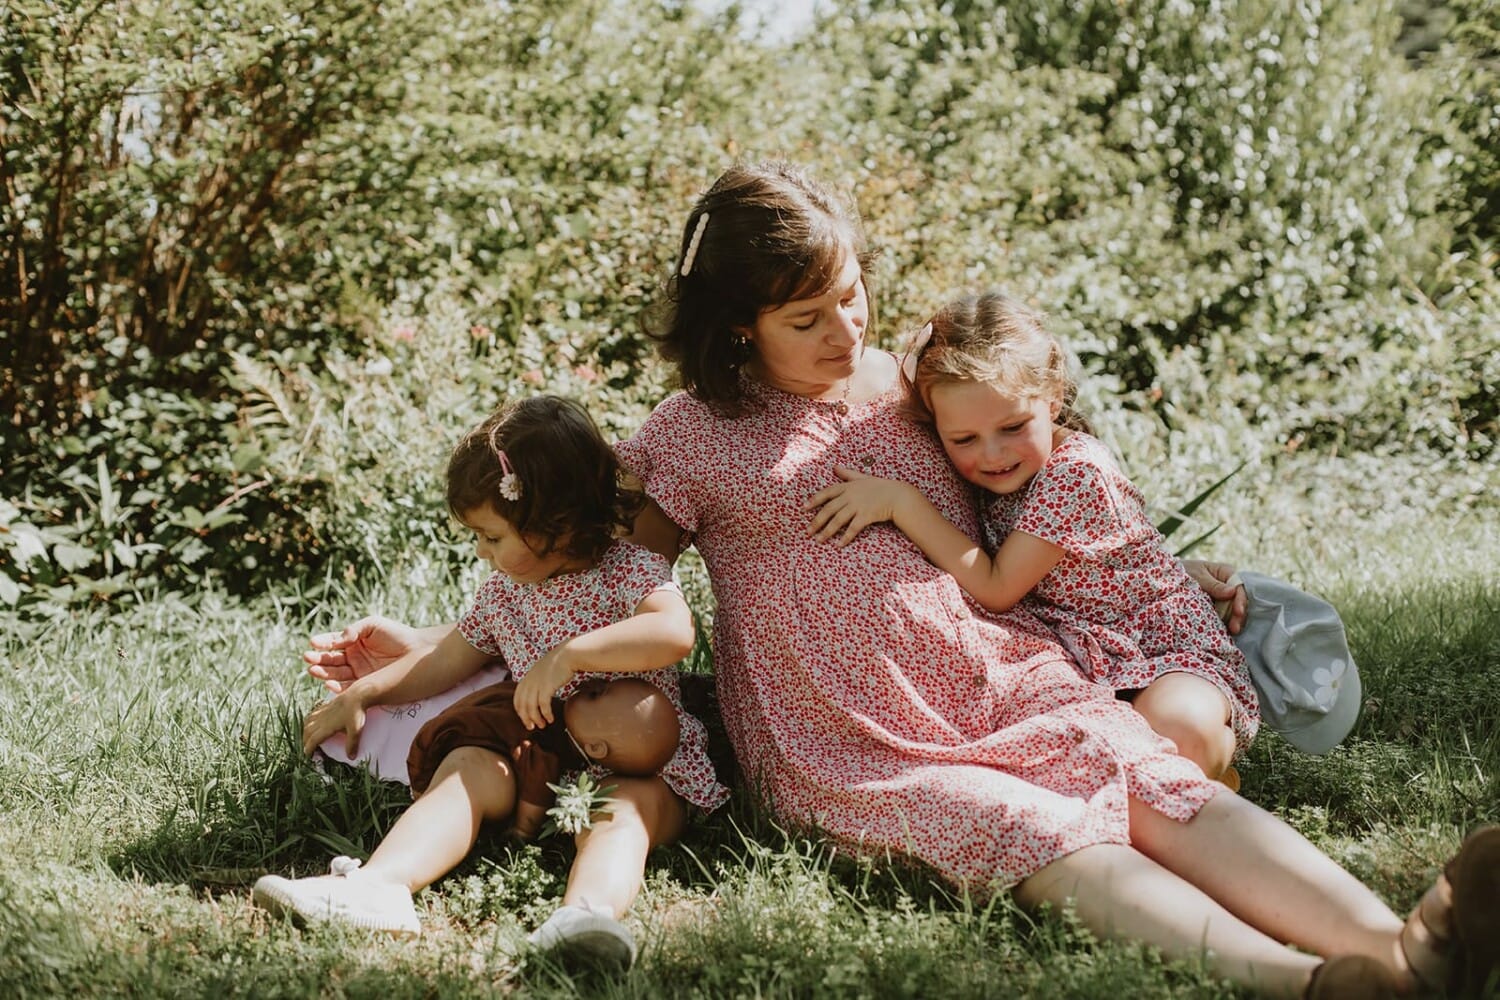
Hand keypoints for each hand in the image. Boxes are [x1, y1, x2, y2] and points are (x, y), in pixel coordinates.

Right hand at [302, 615, 424, 692]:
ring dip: (323, 673)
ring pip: (335, 674)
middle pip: (330, 660)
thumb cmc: (397, 634)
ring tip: (313, 670)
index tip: (313, 642)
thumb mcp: (373, 625)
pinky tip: (329, 683)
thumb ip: (354, 630)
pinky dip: (337, 687)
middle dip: (318, 659)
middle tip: (308, 658)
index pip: (332, 643)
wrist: (418, 650)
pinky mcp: (365, 685)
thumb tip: (336, 639)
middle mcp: (352, 658)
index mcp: (352, 642)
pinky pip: (347, 688)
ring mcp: (357, 672)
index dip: (322, 643)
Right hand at [302, 690, 368, 756]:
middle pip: (307, 731)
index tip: (308, 755)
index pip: (313, 740)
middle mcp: (322, 719)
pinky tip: (314, 721)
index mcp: (326, 727)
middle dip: (305, 741)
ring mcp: (323, 711)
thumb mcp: (356, 730)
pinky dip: (310, 719)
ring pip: (308, 721)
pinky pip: (313, 713)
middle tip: (308, 748)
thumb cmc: (357, 713)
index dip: (309, 748)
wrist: (358, 694)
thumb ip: (352, 744)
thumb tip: (351, 758)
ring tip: (308, 736)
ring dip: (306, 730)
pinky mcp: (327, 704)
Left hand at [513, 645, 576, 728]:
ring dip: (537, 719)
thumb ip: (535, 682)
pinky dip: (546, 714)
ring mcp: (537, 684)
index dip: (520, 712)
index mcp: (526, 679)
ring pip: (532, 707)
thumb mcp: (541, 673)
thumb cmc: (557, 665)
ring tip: (542, 725)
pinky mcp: (547, 686)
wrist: (567, 655)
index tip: (526, 720)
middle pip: (522, 706)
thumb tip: (536, 696)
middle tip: (532, 727)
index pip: (517, 700)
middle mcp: (529, 682)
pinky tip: (550, 719)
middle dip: (526, 719)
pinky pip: (544, 705)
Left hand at [804, 467, 916, 545]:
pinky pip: (852, 529)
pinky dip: (844, 538)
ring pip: (837, 520)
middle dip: (816, 522)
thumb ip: (847, 474)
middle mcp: (850, 496)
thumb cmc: (880, 487)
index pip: (826, 493)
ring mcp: (858, 506)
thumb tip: (835, 467)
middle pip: (828, 510)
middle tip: (807, 532)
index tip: (803, 509)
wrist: (898, 496)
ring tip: (818, 541)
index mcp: (847, 486)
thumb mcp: (862, 477)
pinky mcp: (866, 516)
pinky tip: (838, 546)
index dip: (813, 501)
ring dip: (827, 532)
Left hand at [1183, 559, 1246, 633]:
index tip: (1239, 612)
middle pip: (1239, 602)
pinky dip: (1225, 624)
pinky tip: (1225, 632)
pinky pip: (1224, 617)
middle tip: (1235, 628)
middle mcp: (1229, 587)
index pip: (1239, 588)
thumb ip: (1213, 585)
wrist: (1169, 578)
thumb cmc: (1184, 572)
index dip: (1240, 601)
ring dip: (1234, 622)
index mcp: (1226, 573)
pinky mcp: (1217, 609)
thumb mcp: (1197, 575)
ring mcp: (1223, 599)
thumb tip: (1232, 591)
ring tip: (1232, 632)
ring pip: (1234, 612)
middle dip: (1239, 616)